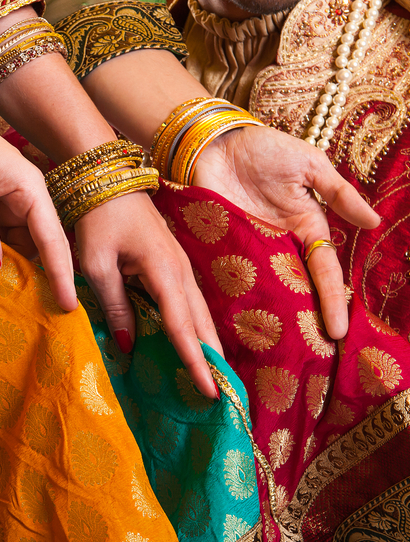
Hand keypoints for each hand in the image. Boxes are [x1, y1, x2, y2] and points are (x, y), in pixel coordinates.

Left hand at [0, 106, 78, 310]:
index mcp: (31, 190)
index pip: (52, 239)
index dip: (61, 274)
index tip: (69, 304)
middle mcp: (26, 200)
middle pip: (39, 247)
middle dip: (42, 277)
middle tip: (45, 315)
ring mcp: (8, 206)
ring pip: (17, 247)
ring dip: (12, 270)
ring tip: (11, 303)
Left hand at [75, 191, 221, 397]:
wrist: (108, 182)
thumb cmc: (98, 221)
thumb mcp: (97, 265)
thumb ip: (114, 305)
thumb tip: (129, 346)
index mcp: (164, 272)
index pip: (182, 327)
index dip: (195, 361)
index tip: (210, 391)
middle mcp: (181, 272)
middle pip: (202, 324)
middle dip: (213, 359)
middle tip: (225, 395)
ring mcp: (181, 268)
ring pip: (199, 314)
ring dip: (208, 345)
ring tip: (215, 377)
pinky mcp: (173, 266)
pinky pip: (188, 304)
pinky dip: (195, 328)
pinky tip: (194, 345)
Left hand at [192, 126, 380, 338]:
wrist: (213, 142)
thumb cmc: (264, 149)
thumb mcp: (309, 165)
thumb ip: (338, 193)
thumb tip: (373, 221)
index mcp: (305, 227)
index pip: (324, 272)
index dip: (332, 301)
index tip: (338, 331)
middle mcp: (278, 244)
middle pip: (295, 289)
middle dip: (304, 320)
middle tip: (310, 354)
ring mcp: (248, 247)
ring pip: (264, 289)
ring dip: (270, 316)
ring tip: (276, 350)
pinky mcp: (219, 246)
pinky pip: (228, 277)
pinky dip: (233, 298)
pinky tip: (236, 325)